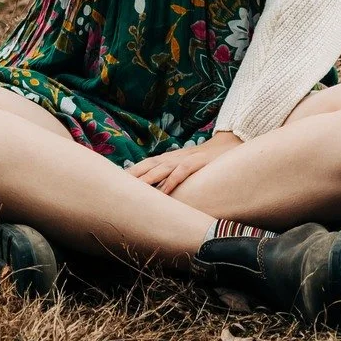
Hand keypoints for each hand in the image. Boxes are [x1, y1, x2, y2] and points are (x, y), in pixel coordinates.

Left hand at [125, 130, 241, 194]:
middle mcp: (172, 158)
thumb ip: (170, 177)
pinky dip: (172, 180)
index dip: (128, 175)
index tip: (111, 185)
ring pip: (161, 168)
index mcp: (167, 160)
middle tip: (114, 189)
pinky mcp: (199, 162)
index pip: (143, 166)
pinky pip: (182, 171)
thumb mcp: (184, 169)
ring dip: (147, 179)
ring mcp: (185, 158)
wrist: (230, 145)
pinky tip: (164, 191)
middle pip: (147, 166)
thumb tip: (155, 195)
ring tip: (134, 191)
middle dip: (131, 177)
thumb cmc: (204, 162)